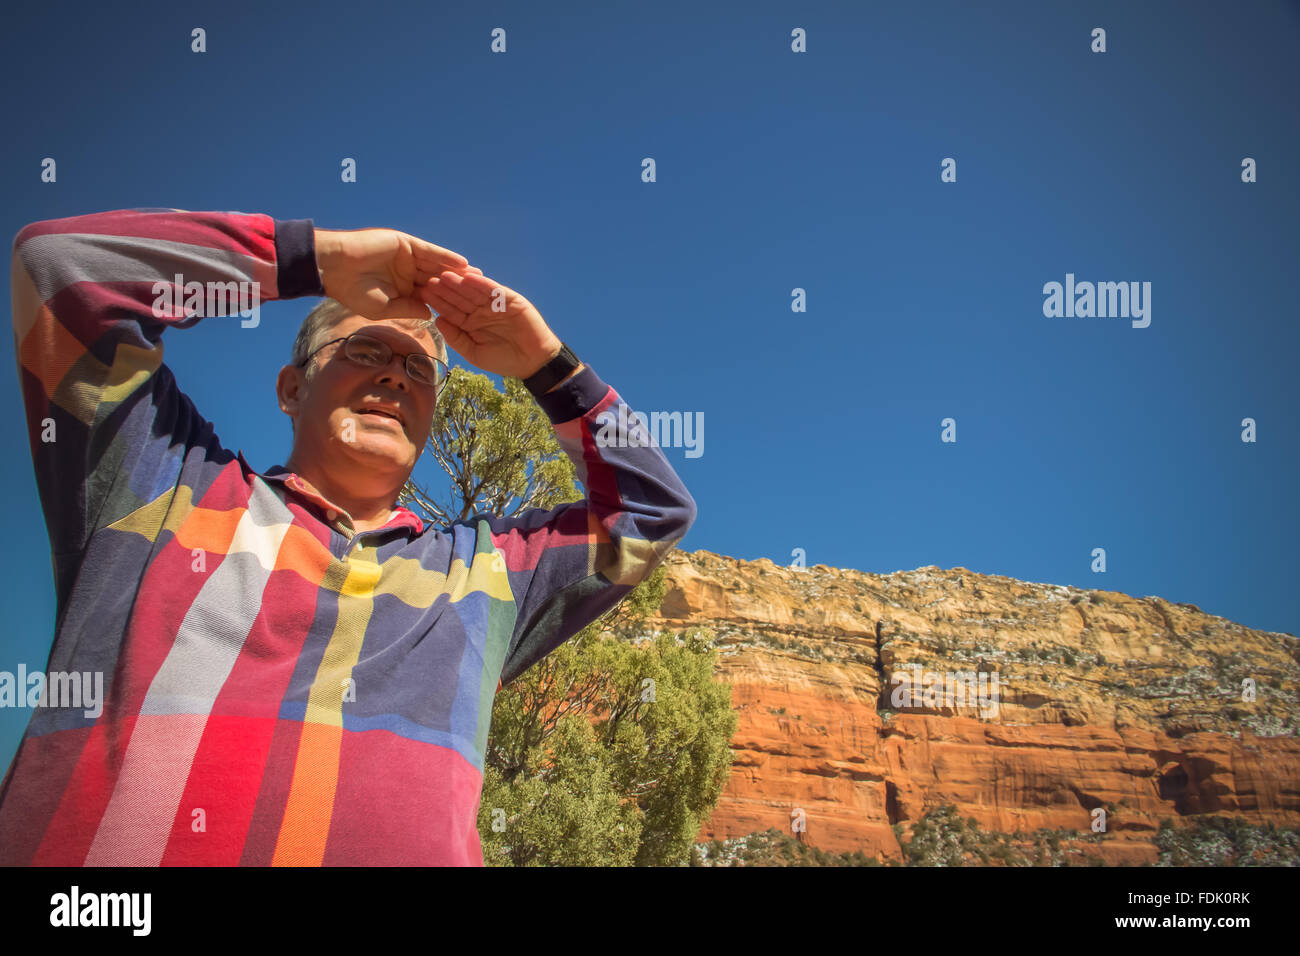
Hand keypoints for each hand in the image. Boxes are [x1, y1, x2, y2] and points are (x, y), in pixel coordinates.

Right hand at [314, 228, 478, 320]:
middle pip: (439, 279)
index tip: (469, 312)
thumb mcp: (384, 307)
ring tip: (479, 277)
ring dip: (458, 271)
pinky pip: (430, 251)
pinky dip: (445, 257)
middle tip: (483, 293)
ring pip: (438, 265)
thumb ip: (409, 309)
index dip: (449, 303)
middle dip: (460, 286)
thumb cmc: (352, 292)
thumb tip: (431, 315)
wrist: (334, 267)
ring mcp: (408, 257)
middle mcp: (408, 272)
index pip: (431, 296)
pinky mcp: (406, 244)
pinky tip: (463, 264)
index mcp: (404, 288)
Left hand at [418, 272, 561, 378]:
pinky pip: (494, 290)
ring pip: (474, 291)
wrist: (533, 362)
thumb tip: (436, 320)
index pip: (451, 310)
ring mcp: (495, 304)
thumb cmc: (504, 360)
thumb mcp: (474, 353)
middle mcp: (481, 311)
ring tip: (445, 275)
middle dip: (445, 289)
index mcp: (470, 323)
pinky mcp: (510, 299)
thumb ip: (456, 338)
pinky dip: (482, 283)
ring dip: (460, 283)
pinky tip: (469, 277)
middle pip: (459, 298)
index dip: (437, 303)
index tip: (421, 295)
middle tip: (427, 280)